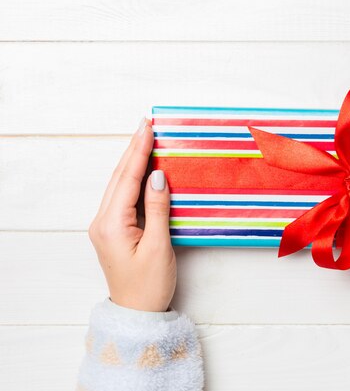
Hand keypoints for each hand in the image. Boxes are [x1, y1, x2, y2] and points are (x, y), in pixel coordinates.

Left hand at [88, 118, 175, 311]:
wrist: (137, 313)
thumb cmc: (149, 285)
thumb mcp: (159, 246)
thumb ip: (158, 208)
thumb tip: (158, 176)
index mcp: (111, 224)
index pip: (126, 178)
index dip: (138, 151)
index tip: (147, 128)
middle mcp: (103, 221)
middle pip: (119, 177)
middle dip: (133, 149)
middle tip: (145, 124)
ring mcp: (106, 226)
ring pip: (119, 185)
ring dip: (132, 161)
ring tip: (144, 139)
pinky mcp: (114, 230)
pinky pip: (123, 196)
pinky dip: (133, 178)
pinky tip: (143, 168)